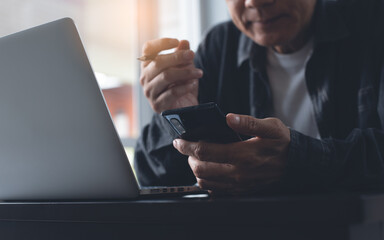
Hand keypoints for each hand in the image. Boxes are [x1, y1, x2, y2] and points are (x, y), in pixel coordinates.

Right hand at [140, 38, 202, 112]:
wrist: (185, 108)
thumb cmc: (182, 86)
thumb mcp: (185, 68)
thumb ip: (183, 55)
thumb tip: (184, 42)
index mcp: (148, 66)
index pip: (148, 50)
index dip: (160, 43)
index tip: (176, 41)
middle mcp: (145, 78)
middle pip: (158, 62)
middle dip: (177, 57)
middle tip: (192, 55)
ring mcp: (150, 92)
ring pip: (166, 76)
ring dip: (185, 72)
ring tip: (199, 73)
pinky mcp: (157, 105)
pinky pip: (172, 92)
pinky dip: (185, 87)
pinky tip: (193, 84)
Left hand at [173, 114, 290, 193]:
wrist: (295, 164)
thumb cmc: (282, 143)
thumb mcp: (270, 127)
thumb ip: (248, 122)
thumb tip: (229, 118)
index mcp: (243, 155)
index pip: (204, 151)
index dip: (187, 145)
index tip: (178, 140)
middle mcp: (238, 173)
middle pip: (200, 169)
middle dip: (188, 158)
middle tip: (187, 148)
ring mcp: (238, 185)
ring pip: (205, 182)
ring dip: (196, 170)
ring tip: (197, 158)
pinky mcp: (240, 191)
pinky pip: (215, 191)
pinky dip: (206, 181)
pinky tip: (208, 170)